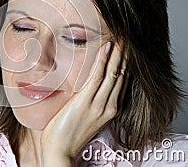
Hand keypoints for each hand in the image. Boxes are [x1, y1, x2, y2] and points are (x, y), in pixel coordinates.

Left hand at [40, 41, 126, 165]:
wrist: (60, 151)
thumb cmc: (68, 134)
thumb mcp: (85, 116)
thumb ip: (89, 101)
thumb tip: (86, 86)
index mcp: (110, 109)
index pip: (122, 82)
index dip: (125, 64)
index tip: (126, 49)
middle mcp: (109, 107)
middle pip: (121, 75)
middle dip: (125, 55)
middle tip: (127, 37)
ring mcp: (98, 105)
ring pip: (113, 73)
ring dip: (118, 54)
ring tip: (121, 38)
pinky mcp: (85, 102)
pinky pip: (97, 77)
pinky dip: (103, 60)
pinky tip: (106, 47)